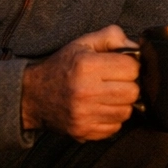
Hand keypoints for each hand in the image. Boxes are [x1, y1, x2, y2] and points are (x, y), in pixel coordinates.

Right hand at [20, 25, 140, 140]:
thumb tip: (136, 47)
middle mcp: (85, 91)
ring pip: (126, 111)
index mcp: (87, 66)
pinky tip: (101, 108)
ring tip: (108, 95)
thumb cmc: (62, 67)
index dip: (130, 65)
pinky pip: (115, 127)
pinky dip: (112, 119)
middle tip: (116, 82)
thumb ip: (112, 36)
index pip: (132, 68)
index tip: (120, 67)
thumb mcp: (83, 43)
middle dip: (129, 85)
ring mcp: (84, 114)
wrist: (31, 95)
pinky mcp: (83, 131)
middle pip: (133, 91)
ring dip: (122, 103)